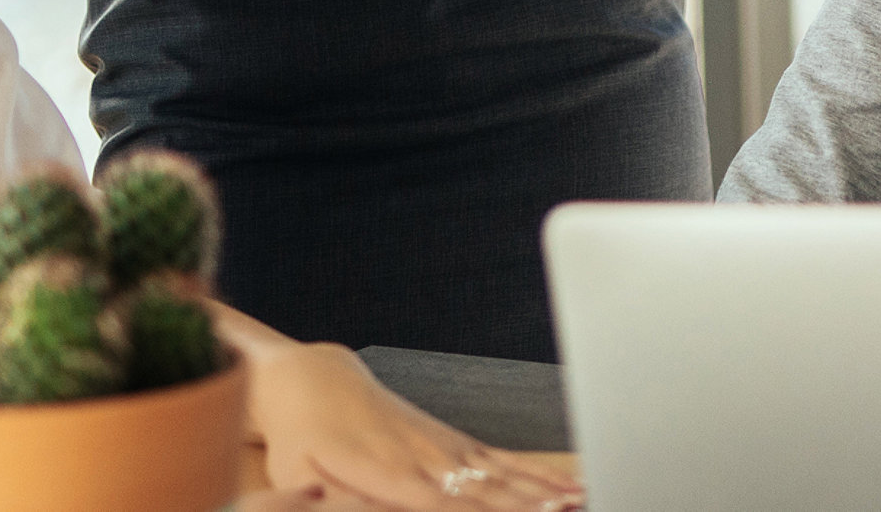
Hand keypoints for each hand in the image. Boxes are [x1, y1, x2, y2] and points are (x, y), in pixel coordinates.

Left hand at [244, 339, 580, 510]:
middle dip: (528, 507)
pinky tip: (569, 488)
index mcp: (388, 473)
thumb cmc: (301, 438)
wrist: (313, 381)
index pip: (443, 506)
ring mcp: (447, 448)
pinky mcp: (456, 442)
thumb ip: (334, 502)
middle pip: (487, 494)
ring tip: (582, 503)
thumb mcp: (298, 477)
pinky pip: (505, 462)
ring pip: (505, 477)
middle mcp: (427, 459)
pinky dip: (539, 476)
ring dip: (545, 494)